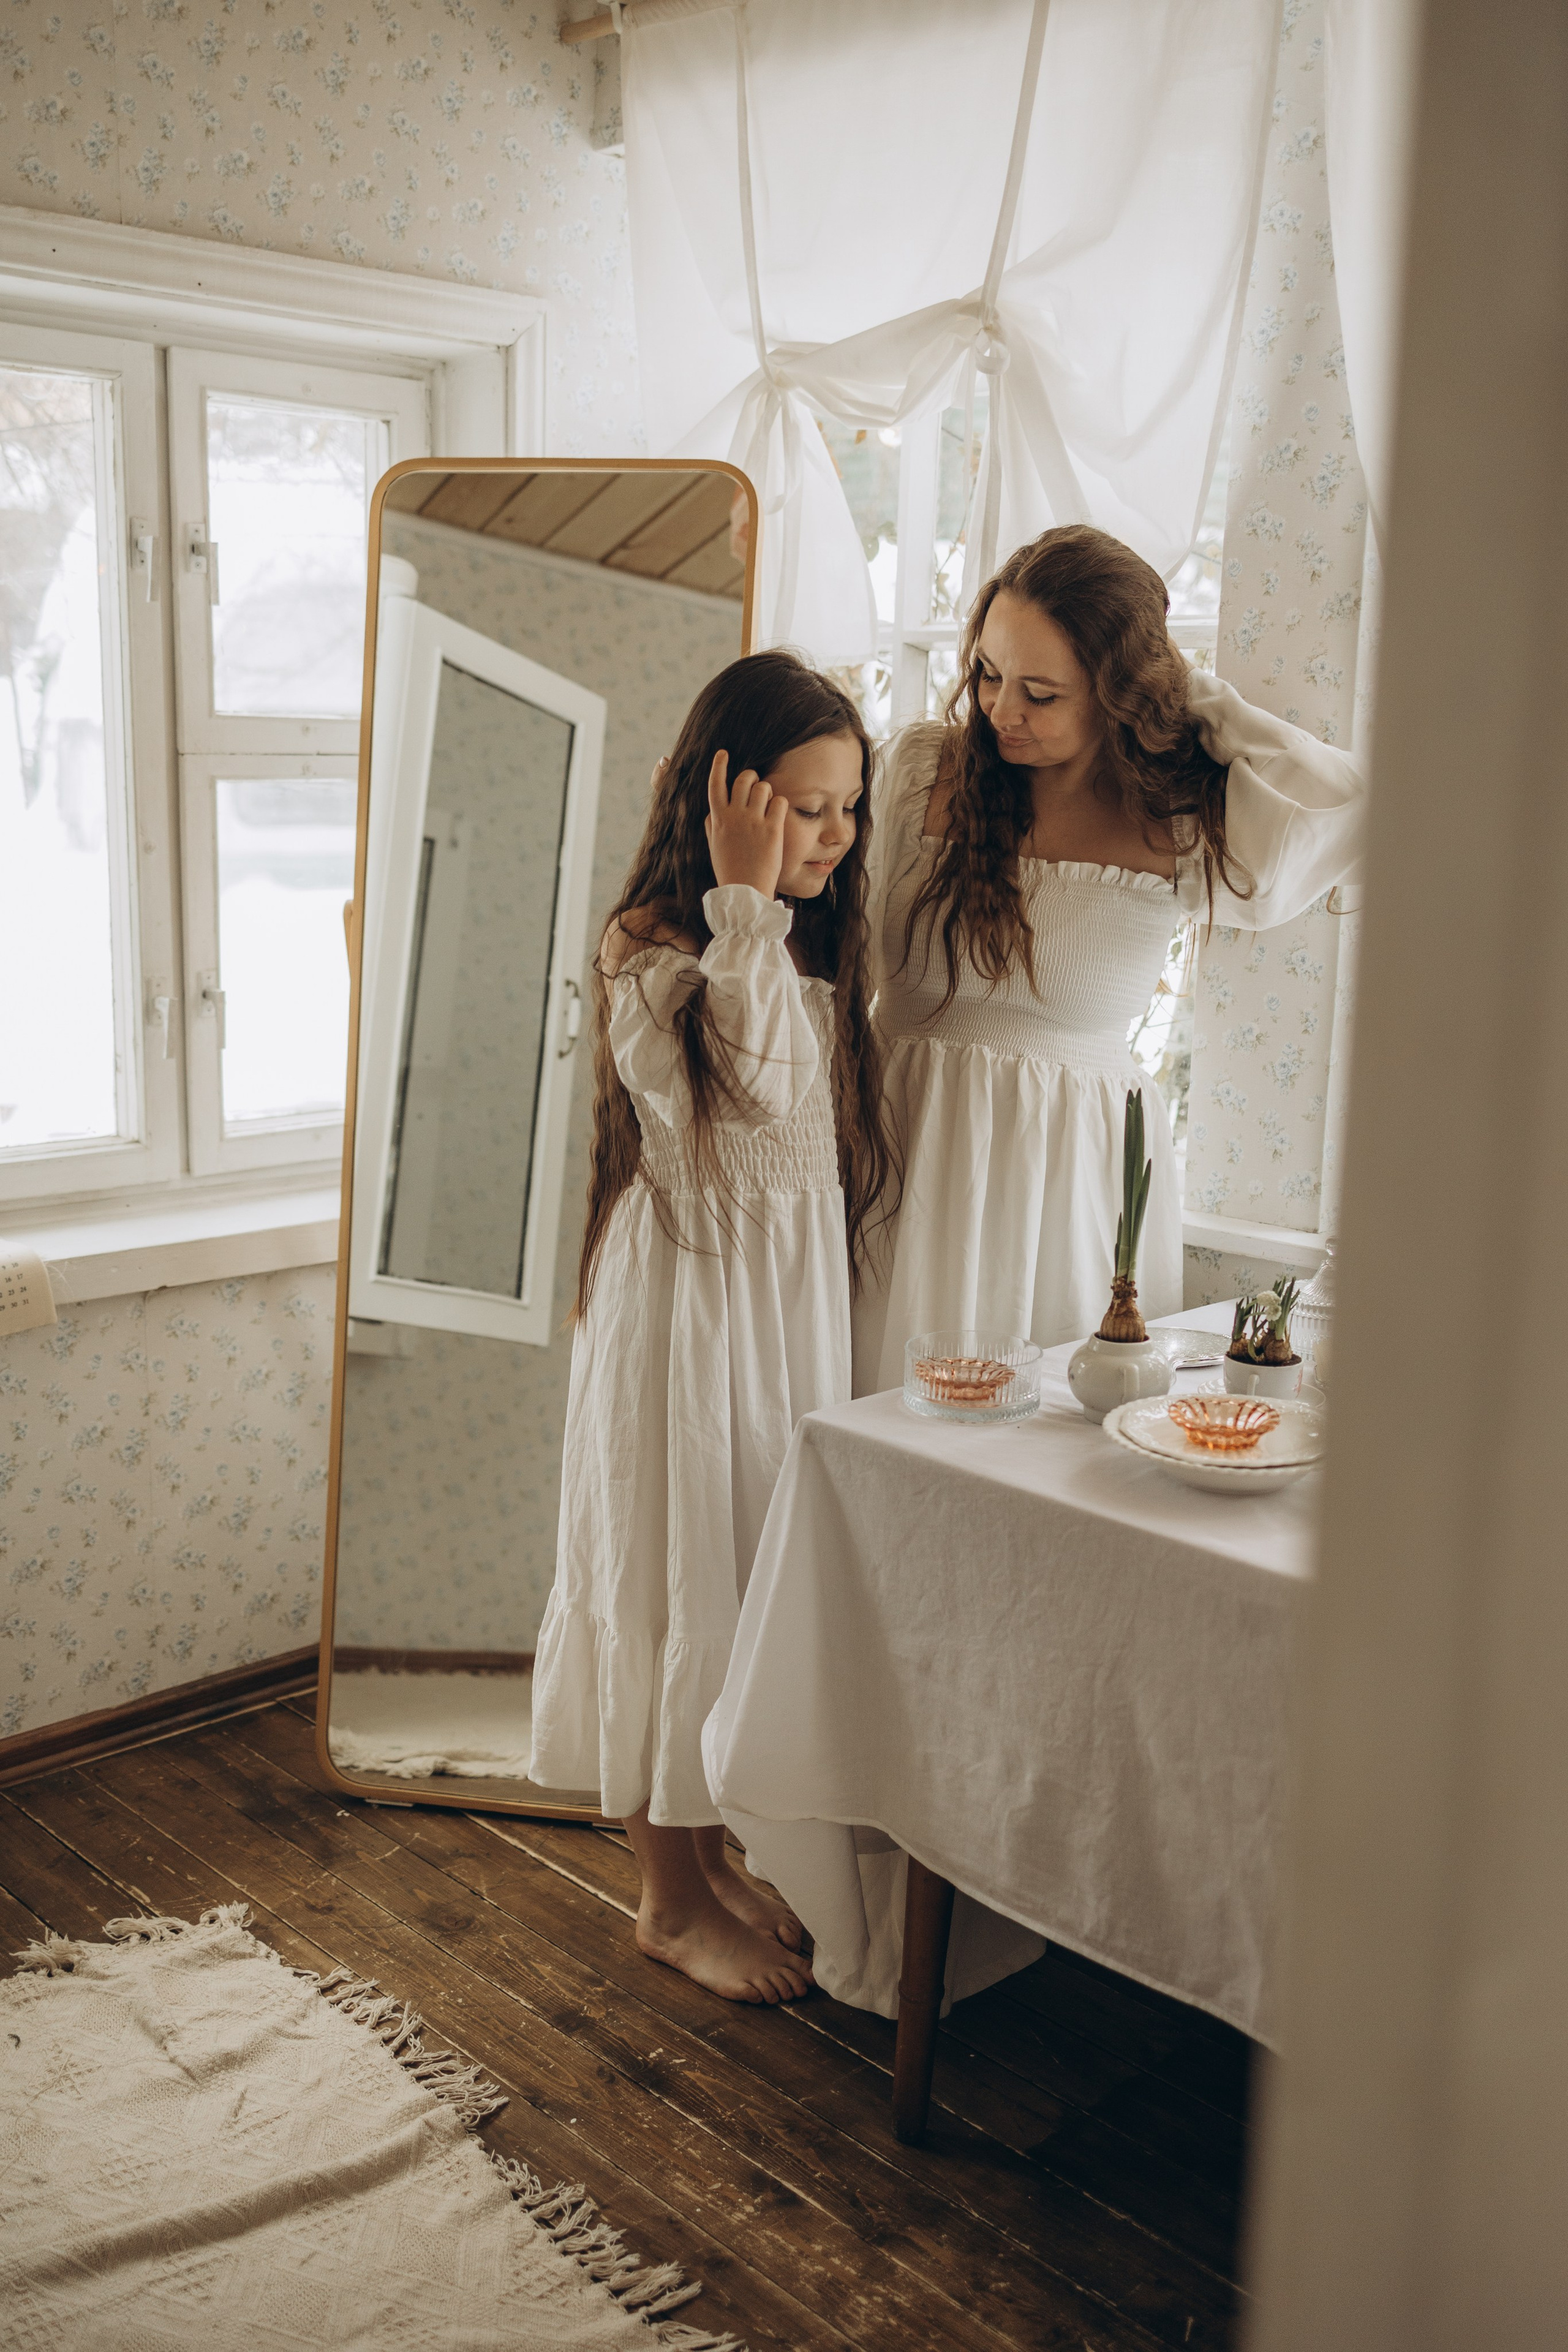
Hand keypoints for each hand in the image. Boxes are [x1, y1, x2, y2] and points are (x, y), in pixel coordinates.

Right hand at [704, 749, 786, 897]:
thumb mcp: (714, 845)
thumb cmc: (729, 869)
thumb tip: (713, 811)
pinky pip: (780, 802)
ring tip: (767, 806)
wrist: (745, 891)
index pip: (715, 784)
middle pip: (744, 778)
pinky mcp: (772, 829)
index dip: (718, 765)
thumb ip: (712, 825)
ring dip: (767, 792)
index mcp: (717, 818)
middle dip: (752, 778)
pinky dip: (780, 805)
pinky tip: (777, 816)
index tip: (723, 753)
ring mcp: (753, 821)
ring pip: (764, 787)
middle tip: (755, 786)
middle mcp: (734, 816)